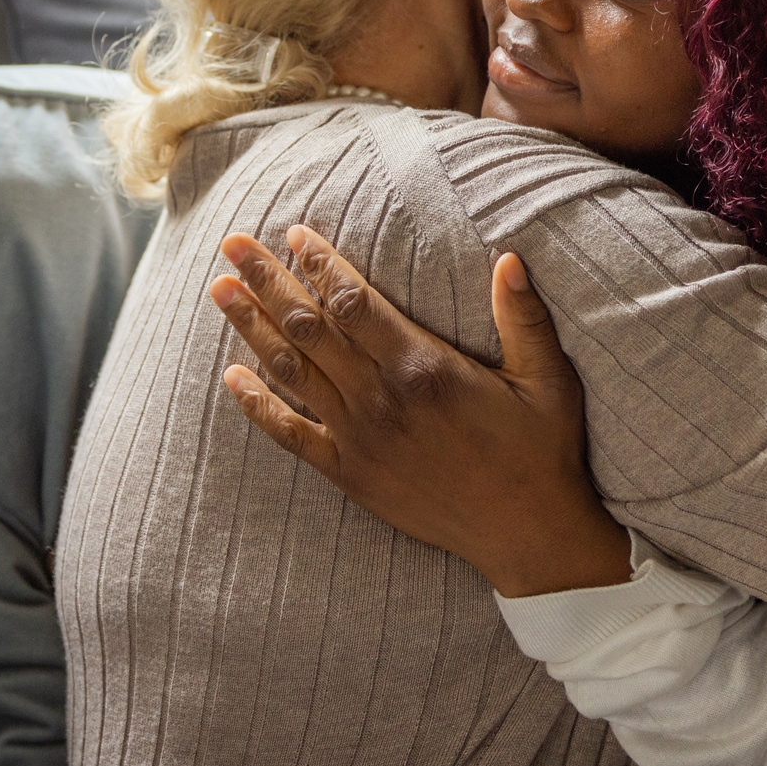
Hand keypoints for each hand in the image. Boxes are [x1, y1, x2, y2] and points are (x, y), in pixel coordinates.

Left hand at [209, 225, 634, 597]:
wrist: (525, 533)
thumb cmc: (540, 451)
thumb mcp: (547, 379)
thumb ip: (524, 316)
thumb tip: (509, 258)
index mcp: (424, 368)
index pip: (353, 303)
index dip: (320, 265)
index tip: (294, 233)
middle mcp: (381, 399)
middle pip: (308, 328)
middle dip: (267, 281)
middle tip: (232, 245)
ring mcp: (359, 439)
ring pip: (291, 372)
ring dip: (251, 328)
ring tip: (219, 290)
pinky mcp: (350, 474)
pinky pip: (290, 434)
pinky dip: (256, 404)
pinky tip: (231, 376)